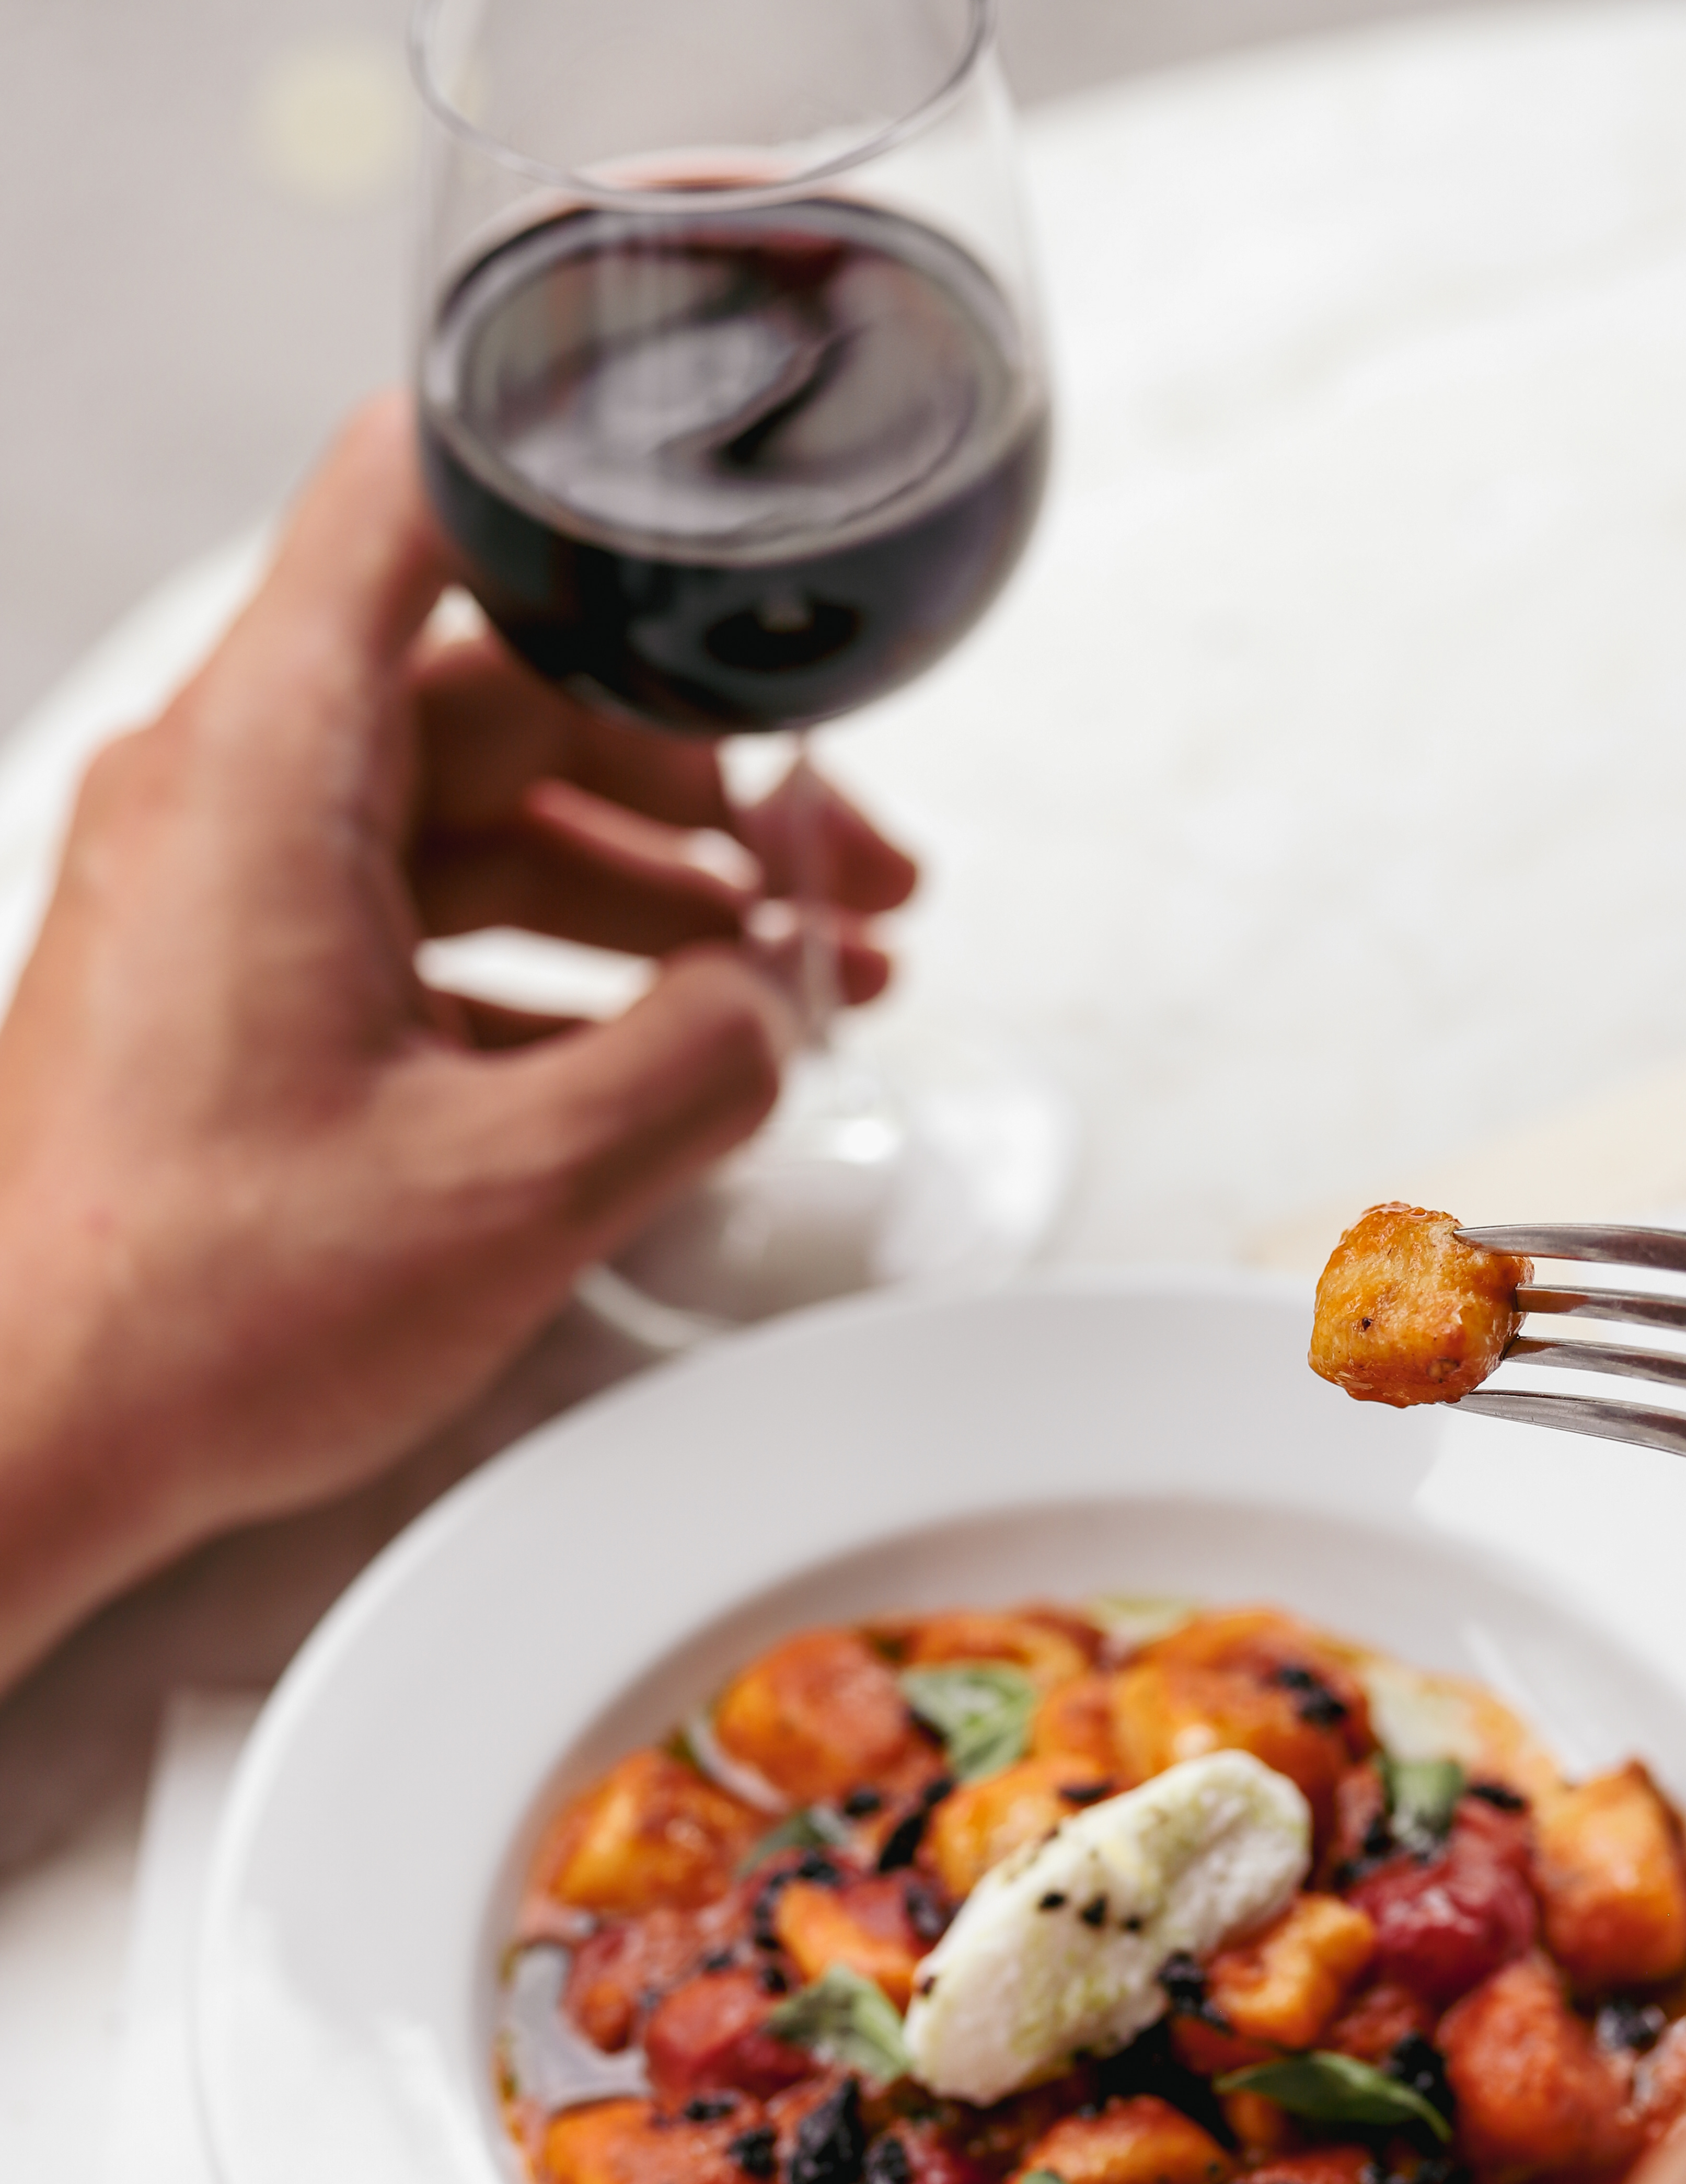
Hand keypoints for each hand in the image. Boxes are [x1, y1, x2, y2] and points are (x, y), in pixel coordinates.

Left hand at [0, 393, 915, 1694]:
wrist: (19, 1440)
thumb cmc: (196, 1313)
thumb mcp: (513, 1190)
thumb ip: (694, 1066)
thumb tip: (774, 1009)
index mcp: (268, 773)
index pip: (419, 503)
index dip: (582, 476)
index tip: (717, 514)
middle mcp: (231, 800)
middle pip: (502, 690)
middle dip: (698, 777)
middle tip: (839, 878)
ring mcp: (225, 897)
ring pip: (476, 819)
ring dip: (647, 885)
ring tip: (796, 981)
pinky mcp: (234, 993)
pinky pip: (422, 923)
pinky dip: (554, 966)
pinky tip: (669, 1054)